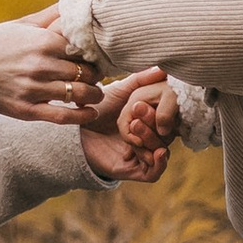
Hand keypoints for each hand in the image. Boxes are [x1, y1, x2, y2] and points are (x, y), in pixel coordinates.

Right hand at [0, 6, 103, 124]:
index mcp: (43, 41)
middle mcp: (41, 65)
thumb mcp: (21, 25)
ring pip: (79, 93)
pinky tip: (90, 112)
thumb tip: (72, 2)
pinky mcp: (27, 110)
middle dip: (95, 75)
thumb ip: (50, 16)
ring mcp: (34, 89)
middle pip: (86, 72)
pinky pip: (63, 116)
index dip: (94, 54)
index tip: (96, 57)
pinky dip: (82, 115)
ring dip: (93, 94)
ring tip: (95, 93)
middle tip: (97, 76)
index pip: (84, 49)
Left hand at [84, 67, 172, 182]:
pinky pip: (154, 174)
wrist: (74, 130)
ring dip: (153, 141)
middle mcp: (149, 140)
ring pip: (161, 154)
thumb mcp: (121, 91)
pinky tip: (157, 152)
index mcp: (150, 122)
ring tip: (134, 126)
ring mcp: (142, 156)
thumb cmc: (98, 108)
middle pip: (165, 137)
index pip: (168, 120)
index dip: (163, 112)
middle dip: (154, 126)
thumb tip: (162, 68)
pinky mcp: (133, 172)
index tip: (144, 102)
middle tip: (136, 114)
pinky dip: (160, 164)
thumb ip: (140, 80)